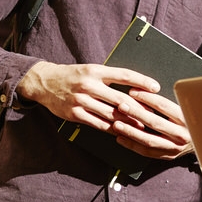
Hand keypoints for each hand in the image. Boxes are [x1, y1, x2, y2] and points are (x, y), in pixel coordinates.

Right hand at [17, 61, 190, 158]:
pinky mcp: (75, 114)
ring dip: (128, 122)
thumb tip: (135, 88)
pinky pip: (98, 124)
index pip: (124, 75)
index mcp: (96, 70)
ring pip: (110, 114)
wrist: (45, 82)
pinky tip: (121, 131)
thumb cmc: (74, 76)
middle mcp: (89, 85)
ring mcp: (81, 100)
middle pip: (120, 98)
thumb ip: (110, 78)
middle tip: (153, 114)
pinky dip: (112, 129)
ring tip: (141, 126)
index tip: (156, 87)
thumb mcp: (92, 70)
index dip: (142, 81)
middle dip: (139, 108)